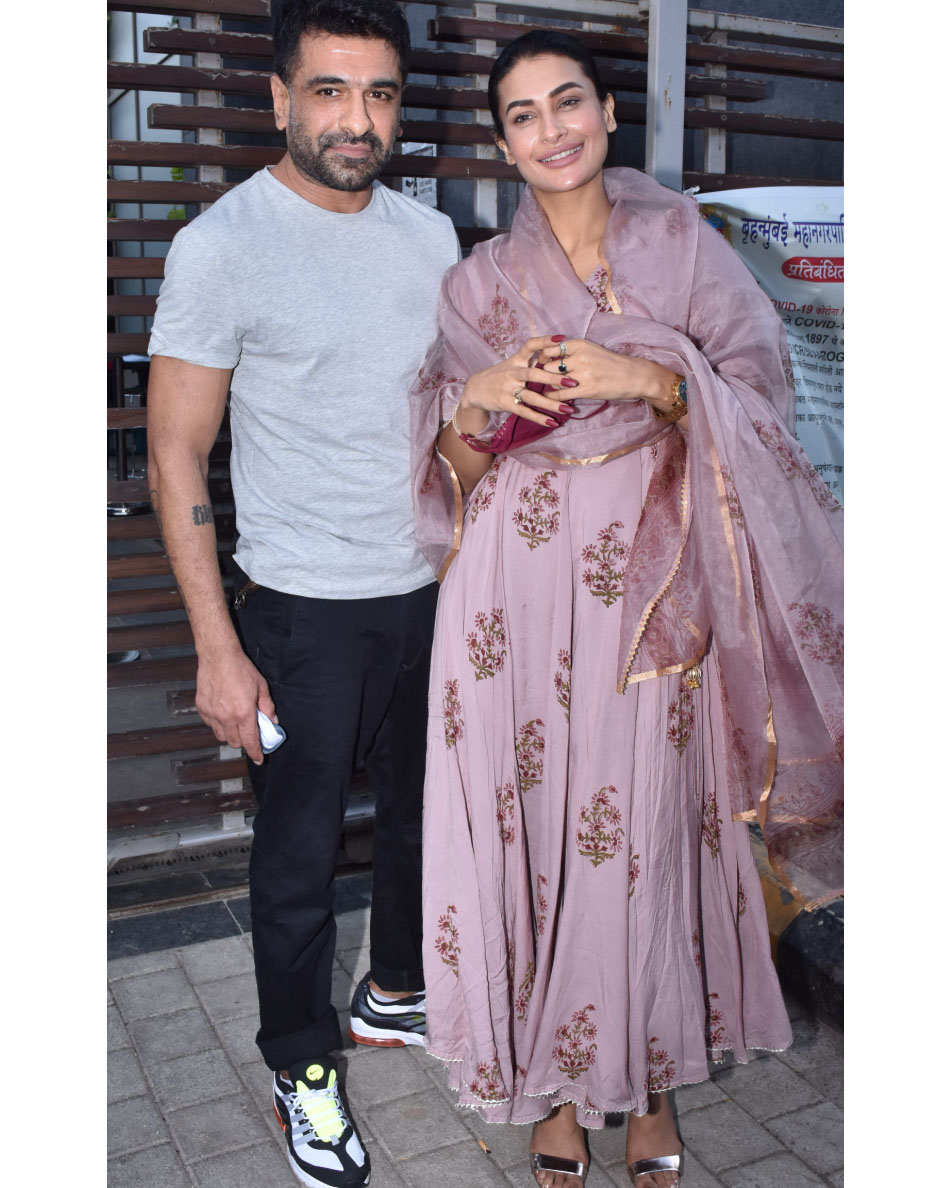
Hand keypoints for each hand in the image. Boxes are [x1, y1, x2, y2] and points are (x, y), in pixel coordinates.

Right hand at [195, 646, 276, 765]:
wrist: (219, 656)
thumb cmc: (240, 669)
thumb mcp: (261, 687)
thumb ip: (267, 707)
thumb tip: (272, 722)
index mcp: (243, 713)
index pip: (250, 741)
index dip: (255, 753)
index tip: (258, 758)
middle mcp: (226, 717)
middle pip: (235, 742)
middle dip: (244, 741)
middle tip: (249, 731)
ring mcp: (212, 713)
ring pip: (221, 736)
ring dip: (230, 734)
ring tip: (236, 721)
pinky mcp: (202, 708)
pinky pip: (210, 724)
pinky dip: (218, 724)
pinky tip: (224, 712)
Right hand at [453, 335, 579, 434]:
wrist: (475, 390)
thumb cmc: (499, 376)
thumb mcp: (512, 363)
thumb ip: (530, 360)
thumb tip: (555, 357)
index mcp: (516, 360)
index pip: (530, 345)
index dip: (545, 341)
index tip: (561, 338)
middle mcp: (513, 373)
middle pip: (534, 374)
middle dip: (553, 378)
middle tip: (572, 382)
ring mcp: (509, 389)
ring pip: (532, 396)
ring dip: (550, 403)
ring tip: (568, 409)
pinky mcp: (506, 404)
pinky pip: (524, 411)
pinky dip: (538, 418)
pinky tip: (552, 422)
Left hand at [534, 339, 679, 415]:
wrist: (633, 375)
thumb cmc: (611, 363)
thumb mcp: (591, 350)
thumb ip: (572, 352)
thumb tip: (549, 358)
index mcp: (580, 344)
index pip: (549, 348)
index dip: (541, 358)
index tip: (540, 364)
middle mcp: (579, 357)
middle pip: (549, 366)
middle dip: (544, 374)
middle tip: (540, 380)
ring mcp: (583, 374)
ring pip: (553, 380)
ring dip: (548, 386)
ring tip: (546, 390)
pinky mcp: (587, 389)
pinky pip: (561, 394)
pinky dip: (553, 398)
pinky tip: (552, 398)